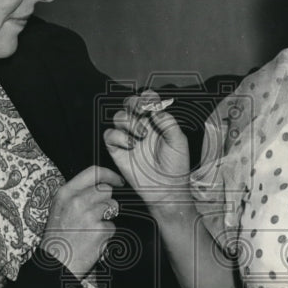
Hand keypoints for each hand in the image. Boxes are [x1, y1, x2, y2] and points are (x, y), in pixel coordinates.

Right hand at [40, 165, 124, 279]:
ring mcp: (89, 215)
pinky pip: (112, 226)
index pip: (93, 172)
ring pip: (112, 207)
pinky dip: (106, 234)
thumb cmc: (57, 239)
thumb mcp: (59, 209)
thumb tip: (102, 187)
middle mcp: (77, 201)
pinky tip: (92, 240)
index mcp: (65, 193)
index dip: (109, 175)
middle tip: (97, 215)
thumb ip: (77, 195)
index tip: (118, 180)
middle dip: (107, 201)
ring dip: (107, 217)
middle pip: (106, 190)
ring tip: (91, 229)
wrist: (55, 264)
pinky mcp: (100, 230)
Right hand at [104, 90, 189, 208]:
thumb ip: (169, 123)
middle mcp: (141, 127)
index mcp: (156, 122)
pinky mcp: (118, 151)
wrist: (166, 189)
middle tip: (142, 110)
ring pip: (118, 117)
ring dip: (129, 122)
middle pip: (129, 104)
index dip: (147, 98)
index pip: (148, 101)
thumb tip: (157, 110)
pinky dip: (118, 136)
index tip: (152, 104)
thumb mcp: (178, 142)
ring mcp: (129, 138)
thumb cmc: (175, 167)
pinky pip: (109, 135)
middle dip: (133, 103)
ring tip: (142, 135)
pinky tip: (131, 145)